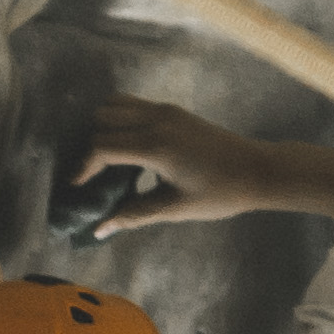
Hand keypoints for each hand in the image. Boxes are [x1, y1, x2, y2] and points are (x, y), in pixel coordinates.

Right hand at [77, 97, 283, 228]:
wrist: (257, 169)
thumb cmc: (219, 193)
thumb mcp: (174, 208)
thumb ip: (133, 215)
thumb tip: (99, 229)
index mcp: (156, 146)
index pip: (102, 146)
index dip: (83, 166)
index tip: (75, 187)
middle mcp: (157, 119)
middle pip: (102, 119)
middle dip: (89, 145)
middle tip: (90, 176)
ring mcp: (166, 110)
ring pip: (115, 104)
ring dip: (103, 127)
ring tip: (105, 161)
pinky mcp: (174, 110)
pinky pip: (133, 105)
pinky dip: (120, 120)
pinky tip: (126, 150)